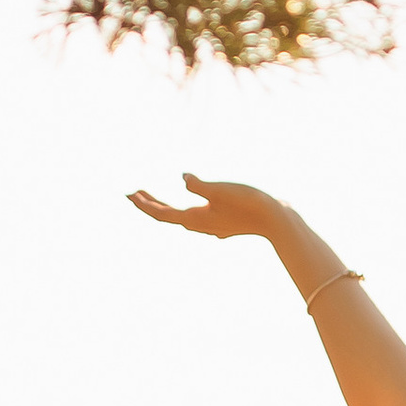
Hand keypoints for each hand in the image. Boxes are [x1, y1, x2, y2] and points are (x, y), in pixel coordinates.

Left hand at [128, 173, 288, 241]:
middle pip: (168, 216)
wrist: (277, 221)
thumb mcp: (220, 190)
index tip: (127, 195)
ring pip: (182, 218)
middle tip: (132, 194)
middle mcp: (201, 225)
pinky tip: (193, 209)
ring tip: (155, 198)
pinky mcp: (225, 224)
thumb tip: (183, 178)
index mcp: (195, 218)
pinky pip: (198, 218)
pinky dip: (186, 211)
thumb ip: (198, 186)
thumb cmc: (248, 203)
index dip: (143, 204)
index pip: (161, 213)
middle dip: (149, 204)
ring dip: (165, 207)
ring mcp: (213, 227)